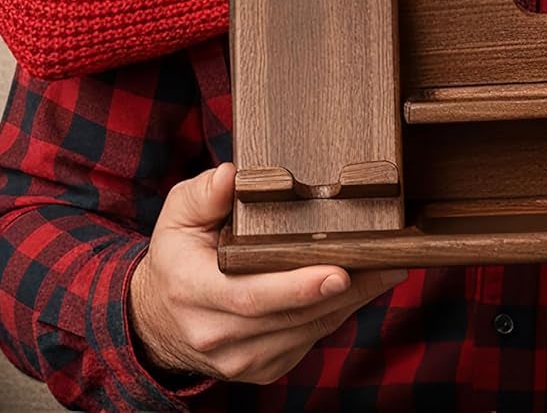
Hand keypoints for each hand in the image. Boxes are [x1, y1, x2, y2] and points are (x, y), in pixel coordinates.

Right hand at [127, 162, 408, 383]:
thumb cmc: (176, 256)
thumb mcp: (177, 215)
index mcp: (192, 291)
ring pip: (306, 332)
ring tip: (386, 269)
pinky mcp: (262, 370)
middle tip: (385, 262)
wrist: (159, 318)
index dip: (296, 287)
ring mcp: (241, 360)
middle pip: (289, 317)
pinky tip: (361, 288)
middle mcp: (216, 334)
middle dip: (343, 290)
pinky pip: (308, 341)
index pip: (249, 296)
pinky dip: (335, 314)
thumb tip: (233, 175)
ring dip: (350, 303)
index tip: (337, 271)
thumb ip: (204, 194)